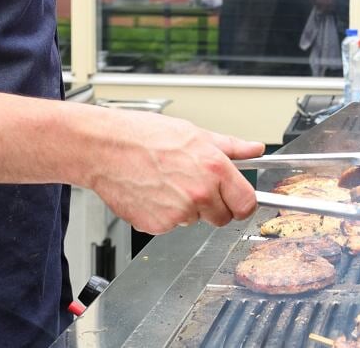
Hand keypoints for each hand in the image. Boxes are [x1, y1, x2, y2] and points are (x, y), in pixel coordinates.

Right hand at [88, 111, 264, 233]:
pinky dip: (164, 214)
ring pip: (195, 220)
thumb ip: (230, 147)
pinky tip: (153, 193)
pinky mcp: (157, 226)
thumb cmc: (144, 136)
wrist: (105, 148)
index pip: (247, 203)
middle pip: (223, 217)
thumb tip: (254, 148)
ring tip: (167, 183)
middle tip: (194, 185)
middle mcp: (199, 194)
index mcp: (214, 169)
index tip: (239, 202)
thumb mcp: (195, 133)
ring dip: (187, 208)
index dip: (244, 204)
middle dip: (214, 205)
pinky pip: (171, 226)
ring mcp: (178, 214)